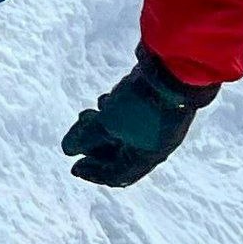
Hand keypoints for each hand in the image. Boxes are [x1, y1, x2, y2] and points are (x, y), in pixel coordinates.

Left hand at [61, 53, 217, 186]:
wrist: (175, 68)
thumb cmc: (140, 102)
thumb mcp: (106, 123)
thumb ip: (85, 137)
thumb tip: (67, 149)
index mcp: (148, 156)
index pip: (119, 175)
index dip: (94, 173)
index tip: (74, 166)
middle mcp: (157, 143)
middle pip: (120, 153)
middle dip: (94, 145)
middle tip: (75, 135)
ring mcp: (160, 124)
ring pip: (126, 132)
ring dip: (102, 126)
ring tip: (86, 114)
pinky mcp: (159, 104)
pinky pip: (134, 116)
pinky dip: (116, 112)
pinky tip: (106, 101)